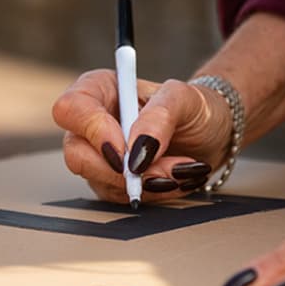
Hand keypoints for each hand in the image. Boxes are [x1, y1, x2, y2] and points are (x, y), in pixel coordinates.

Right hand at [51, 69, 231, 202]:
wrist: (213, 136)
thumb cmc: (196, 107)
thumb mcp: (184, 99)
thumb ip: (159, 118)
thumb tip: (136, 153)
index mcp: (100, 89)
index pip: (71, 109)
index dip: (93, 132)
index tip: (126, 150)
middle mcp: (92, 123)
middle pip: (76, 154)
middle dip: (122, 170)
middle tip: (161, 169)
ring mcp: (99, 155)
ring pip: (99, 180)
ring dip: (144, 183)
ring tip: (180, 170)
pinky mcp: (112, 180)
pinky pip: (118, 196)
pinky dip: (151, 193)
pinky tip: (174, 179)